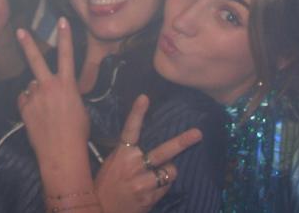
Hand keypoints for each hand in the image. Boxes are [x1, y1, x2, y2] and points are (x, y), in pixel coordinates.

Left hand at [16, 18, 88, 165]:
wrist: (62, 154)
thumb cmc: (77, 133)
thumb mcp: (79, 108)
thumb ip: (66, 93)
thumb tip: (58, 89)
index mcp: (67, 85)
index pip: (67, 55)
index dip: (65, 36)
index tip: (62, 20)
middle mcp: (49, 86)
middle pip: (36, 59)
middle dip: (27, 43)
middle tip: (20, 30)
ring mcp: (34, 96)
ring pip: (32, 86)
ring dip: (36, 93)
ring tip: (46, 112)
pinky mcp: (24, 107)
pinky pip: (25, 100)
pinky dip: (29, 104)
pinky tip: (37, 117)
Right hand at [95, 94, 202, 212]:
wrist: (100, 210)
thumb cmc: (105, 184)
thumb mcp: (112, 163)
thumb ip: (127, 153)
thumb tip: (143, 144)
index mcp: (121, 153)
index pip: (130, 130)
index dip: (137, 113)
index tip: (144, 97)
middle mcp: (133, 166)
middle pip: (162, 151)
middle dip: (181, 142)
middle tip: (198, 133)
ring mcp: (142, 183)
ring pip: (169, 171)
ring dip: (168, 170)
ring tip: (160, 172)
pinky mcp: (150, 198)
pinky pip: (166, 186)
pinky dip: (163, 184)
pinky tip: (152, 187)